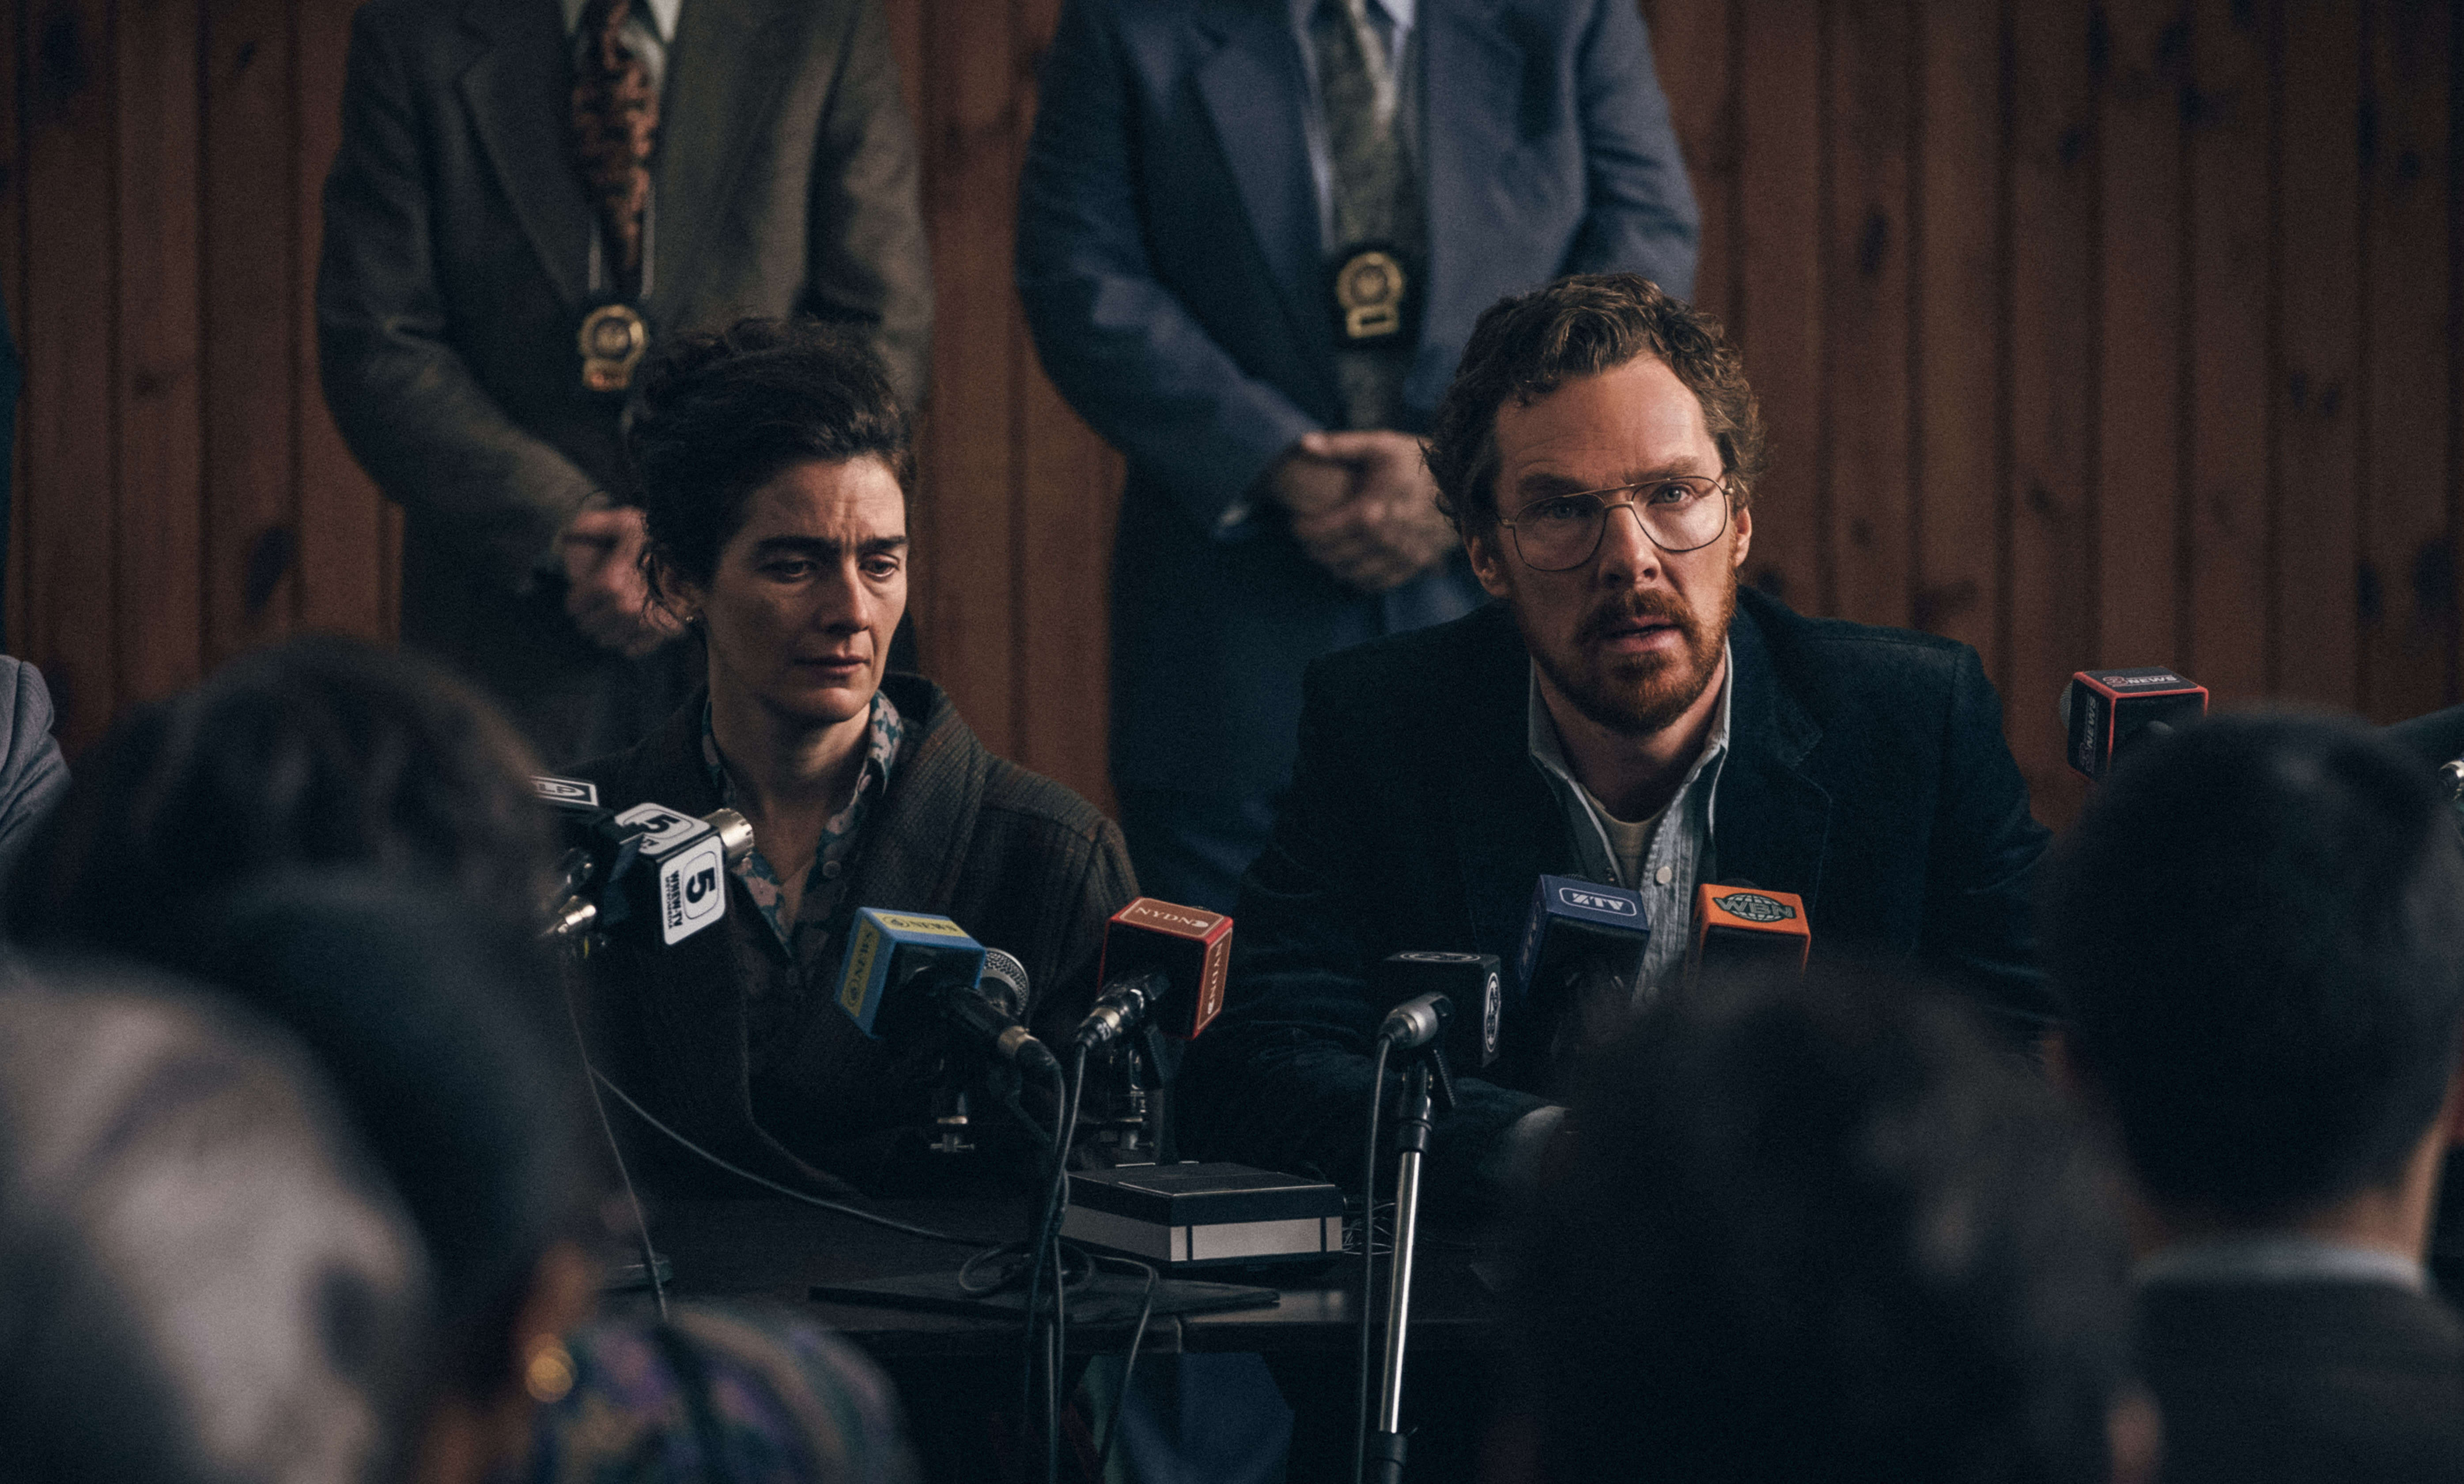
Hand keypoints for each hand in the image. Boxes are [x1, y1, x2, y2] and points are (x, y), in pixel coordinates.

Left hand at [561, 505, 682, 657]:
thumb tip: (567, 535)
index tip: (583, 592)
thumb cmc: (659, 540)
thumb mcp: (624, 521)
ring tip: (614, 614)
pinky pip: (631, 649)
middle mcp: (623, 609)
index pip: (575, 606)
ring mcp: (642, 625)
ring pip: (607, 640)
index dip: (576, 598)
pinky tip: (631, 625)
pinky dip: (627, 640)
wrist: (700, 560)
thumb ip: (592, 525)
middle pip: (589, 625)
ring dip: (606, 629)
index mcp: (608, 583)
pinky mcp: (659, 635)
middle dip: (589, 614)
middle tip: (598, 603)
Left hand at [1278, 430, 1457, 592]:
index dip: (1303, 530)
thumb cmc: (1418, 462)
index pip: (1321, 531)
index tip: (1297, 522)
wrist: (1463, 482)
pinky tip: (1352, 564)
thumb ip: (1340, 446)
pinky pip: (1376, 582)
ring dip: (1333, 564)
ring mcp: (1399, 556)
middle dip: (1315, 548)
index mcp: (1369, 510)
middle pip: (1332, 555)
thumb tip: (1303, 444)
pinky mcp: (1413, 565)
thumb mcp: (1379, 445)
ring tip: (1328, 550)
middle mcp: (1382, 540)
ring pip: (1351, 573)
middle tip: (1310, 537)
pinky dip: (1358, 577)